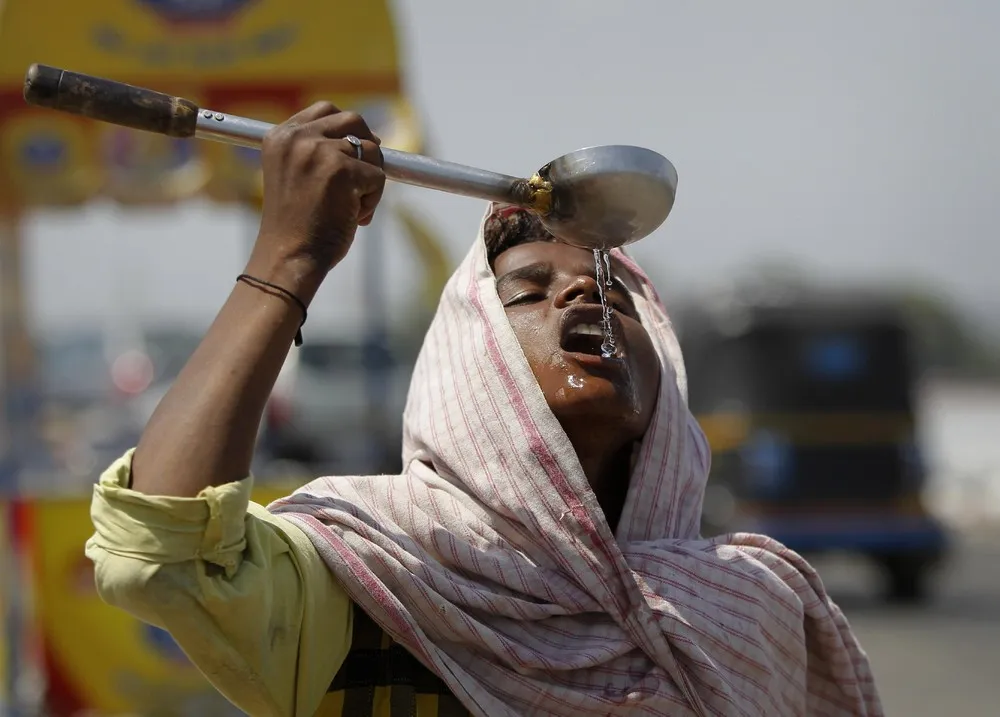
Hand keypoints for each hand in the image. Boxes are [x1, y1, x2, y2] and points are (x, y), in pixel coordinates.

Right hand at [248, 102, 384, 299]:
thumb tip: (370, 141)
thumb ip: (318, 154)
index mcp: (279, 137)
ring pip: (372, 149)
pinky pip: (378, 177)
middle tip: (365, 178)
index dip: (347, 131)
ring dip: (370, 180)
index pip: (325, 111)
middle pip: (353, 120)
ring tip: (351, 209)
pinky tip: (354, 219)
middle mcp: (296, 138)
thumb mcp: (298, 178)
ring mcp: (319, 151)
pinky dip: (373, 200)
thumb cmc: (296, 228)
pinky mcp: (342, 170)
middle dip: (368, 146)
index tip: (355, 153)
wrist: (289, 258)